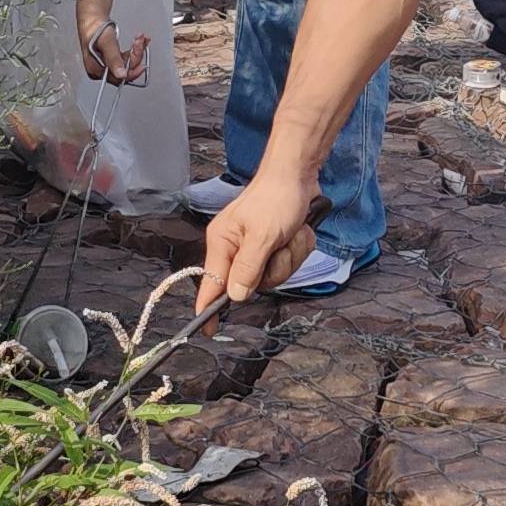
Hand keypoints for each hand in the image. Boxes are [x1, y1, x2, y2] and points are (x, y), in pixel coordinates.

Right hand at [75, 0, 153, 86]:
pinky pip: (127, 58)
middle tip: (139, 42)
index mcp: (95, 69)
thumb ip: (114, 59)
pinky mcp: (112, 59)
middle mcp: (100, 70)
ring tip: (139, 39)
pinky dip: (135, 50)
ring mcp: (107, 64)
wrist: (92, 19)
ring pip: (128, 63)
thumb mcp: (106, 43)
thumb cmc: (95, 28)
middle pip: (125, 70)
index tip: (142, 65)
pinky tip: (138, 42)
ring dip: (137, 51)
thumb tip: (121, 74)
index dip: (132, 71)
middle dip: (135, 56)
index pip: (118, 78)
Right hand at [200, 165, 320, 311]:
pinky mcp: (274, 245)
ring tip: (291, 233)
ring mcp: (256, 248)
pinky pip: (288, 262)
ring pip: (275, 274)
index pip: (211, 283)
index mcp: (223, 243)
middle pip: (253, 284)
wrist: (298, 174)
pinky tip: (297, 231)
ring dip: (290, 255)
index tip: (207, 330)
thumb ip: (248, 268)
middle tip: (280, 245)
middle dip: (275, 267)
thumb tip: (236, 296)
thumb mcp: (262, 235)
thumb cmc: (276, 198)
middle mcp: (236, 248)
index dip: (209, 307)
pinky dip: (297, 248)